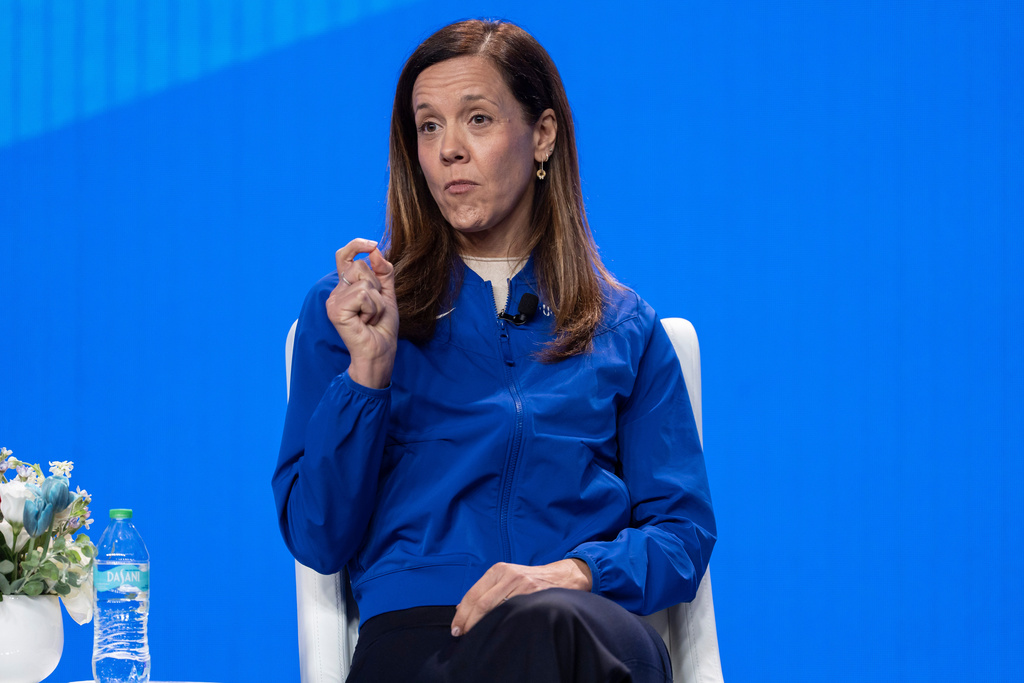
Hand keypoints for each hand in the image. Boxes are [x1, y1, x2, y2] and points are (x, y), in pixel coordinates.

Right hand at [325, 238, 398, 388]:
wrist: (380, 352)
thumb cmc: (382, 328)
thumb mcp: (387, 295)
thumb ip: (383, 272)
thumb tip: (375, 250)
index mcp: (346, 287)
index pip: (345, 257)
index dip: (356, 245)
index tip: (372, 245)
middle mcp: (337, 292)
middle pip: (360, 266)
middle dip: (377, 286)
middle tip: (374, 309)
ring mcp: (334, 301)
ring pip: (365, 282)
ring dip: (377, 302)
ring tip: (370, 318)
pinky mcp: (336, 309)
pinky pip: (363, 295)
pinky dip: (373, 309)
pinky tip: (366, 322)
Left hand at [450, 559, 591, 636]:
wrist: (562, 576)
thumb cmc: (530, 580)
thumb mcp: (506, 578)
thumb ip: (486, 591)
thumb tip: (460, 609)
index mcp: (498, 570)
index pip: (473, 594)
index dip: (462, 613)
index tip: (456, 628)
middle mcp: (508, 575)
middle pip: (481, 602)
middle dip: (469, 621)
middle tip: (462, 635)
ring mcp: (522, 584)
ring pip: (494, 608)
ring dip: (482, 624)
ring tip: (476, 635)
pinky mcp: (534, 594)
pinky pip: (512, 611)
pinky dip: (502, 622)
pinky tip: (498, 630)